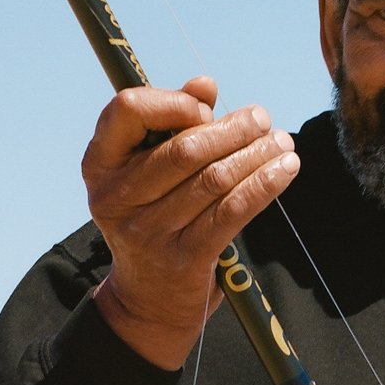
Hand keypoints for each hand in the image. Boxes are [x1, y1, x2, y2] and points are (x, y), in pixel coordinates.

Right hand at [82, 76, 299, 369]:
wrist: (148, 300)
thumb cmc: (154, 218)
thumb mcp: (146, 173)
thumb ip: (171, 125)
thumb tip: (204, 84)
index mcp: (99, 165)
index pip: (127, 110)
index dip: (172, 102)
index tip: (206, 109)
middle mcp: (115, 198)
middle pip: (182, 148)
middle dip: (232, 129)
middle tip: (263, 119)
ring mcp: (147, 231)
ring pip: (214, 179)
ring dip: (257, 155)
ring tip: (283, 142)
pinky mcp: (184, 257)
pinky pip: (233, 211)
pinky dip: (265, 185)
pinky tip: (285, 169)